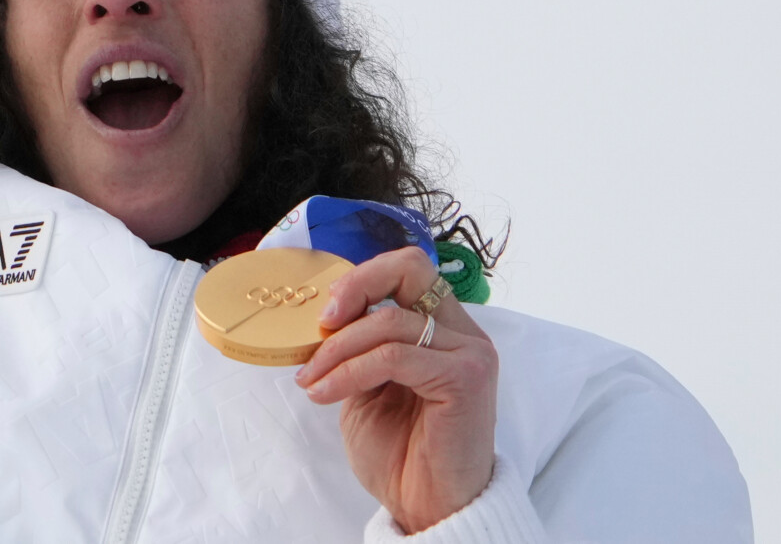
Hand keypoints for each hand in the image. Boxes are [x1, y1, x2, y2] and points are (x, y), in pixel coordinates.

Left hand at [296, 245, 497, 534]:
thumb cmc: (402, 456)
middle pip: (410, 269)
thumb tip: (323, 318)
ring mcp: (470, 353)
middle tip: (320, 324)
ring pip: (391, 322)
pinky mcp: (466, 378)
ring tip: (310, 380)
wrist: (429, 511)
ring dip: (337, 349)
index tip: (324, 314)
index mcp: (444, 330)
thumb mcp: (368, 388)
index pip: (408, 271)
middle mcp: (463, 334)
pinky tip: (324, 393)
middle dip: (356, 288)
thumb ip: (359, 348)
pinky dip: (349, 371)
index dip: (362, 280)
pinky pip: (393, 357)